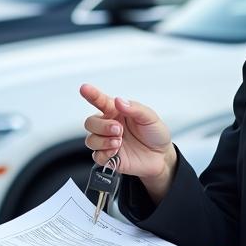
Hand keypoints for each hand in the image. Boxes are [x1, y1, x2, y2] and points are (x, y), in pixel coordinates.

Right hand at [80, 83, 176, 197]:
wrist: (161, 156)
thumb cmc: (154, 133)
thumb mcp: (150, 117)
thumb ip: (134, 108)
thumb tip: (119, 101)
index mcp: (116, 111)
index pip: (100, 101)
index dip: (91, 94)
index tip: (84, 89)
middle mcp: (109, 126)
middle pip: (90, 123)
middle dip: (102, 126)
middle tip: (118, 129)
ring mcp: (107, 142)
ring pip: (90, 140)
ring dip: (103, 141)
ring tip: (119, 142)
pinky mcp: (109, 157)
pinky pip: (96, 156)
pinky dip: (104, 154)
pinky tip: (115, 151)